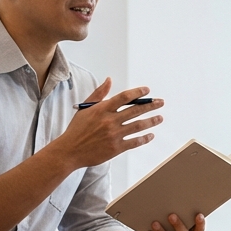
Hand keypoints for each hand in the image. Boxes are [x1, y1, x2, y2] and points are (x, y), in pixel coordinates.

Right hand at [50, 78, 164, 167]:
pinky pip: (134, 142)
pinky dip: (144, 138)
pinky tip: (151, 135)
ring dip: (151, 121)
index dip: (138, 93)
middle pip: (135, 110)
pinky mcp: (116, 148)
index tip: (147, 91)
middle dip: (151, 105)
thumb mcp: (86, 108)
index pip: (125, 97)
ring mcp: (114, 135)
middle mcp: (110, 121)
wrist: (70, 151)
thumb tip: (109, 80)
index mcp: (102, 109)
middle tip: (161, 102)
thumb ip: (99, 94)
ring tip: (160, 117)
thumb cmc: (77, 129)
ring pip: (138, 126)